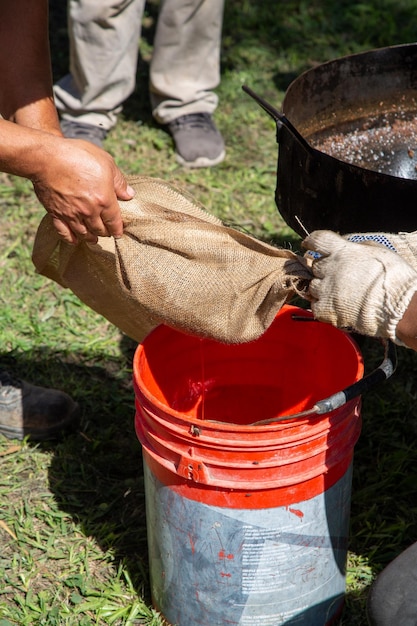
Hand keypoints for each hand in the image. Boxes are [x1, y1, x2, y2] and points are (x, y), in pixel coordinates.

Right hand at [32, 137, 133, 243]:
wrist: (47, 158)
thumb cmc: (78, 155)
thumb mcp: (106, 162)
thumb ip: (119, 181)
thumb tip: (129, 195)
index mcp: (104, 200)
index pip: (115, 222)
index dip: (118, 229)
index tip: (119, 232)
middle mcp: (89, 211)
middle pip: (100, 230)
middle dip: (105, 233)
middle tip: (107, 232)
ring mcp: (72, 214)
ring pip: (84, 233)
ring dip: (90, 237)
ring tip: (94, 238)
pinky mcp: (56, 213)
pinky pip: (64, 232)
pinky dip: (71, 239)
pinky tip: (75, 240)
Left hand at [302, 230, 416, 342]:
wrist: (399, 307)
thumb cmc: (394, 277)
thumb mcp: (377, 251)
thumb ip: (356, 246)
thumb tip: (344, 244)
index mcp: (343, 251)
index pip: (317, 240)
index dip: (310, 242)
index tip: (308, 245)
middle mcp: (330, 268)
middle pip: (315, 266)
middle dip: (323, 270)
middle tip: (338, 277)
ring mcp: (326, 290)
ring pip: (312, 287)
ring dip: (322, 289)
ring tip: (340, 294)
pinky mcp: (326, 309)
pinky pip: (315, 306)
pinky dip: (323, 306)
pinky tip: (337, 306)